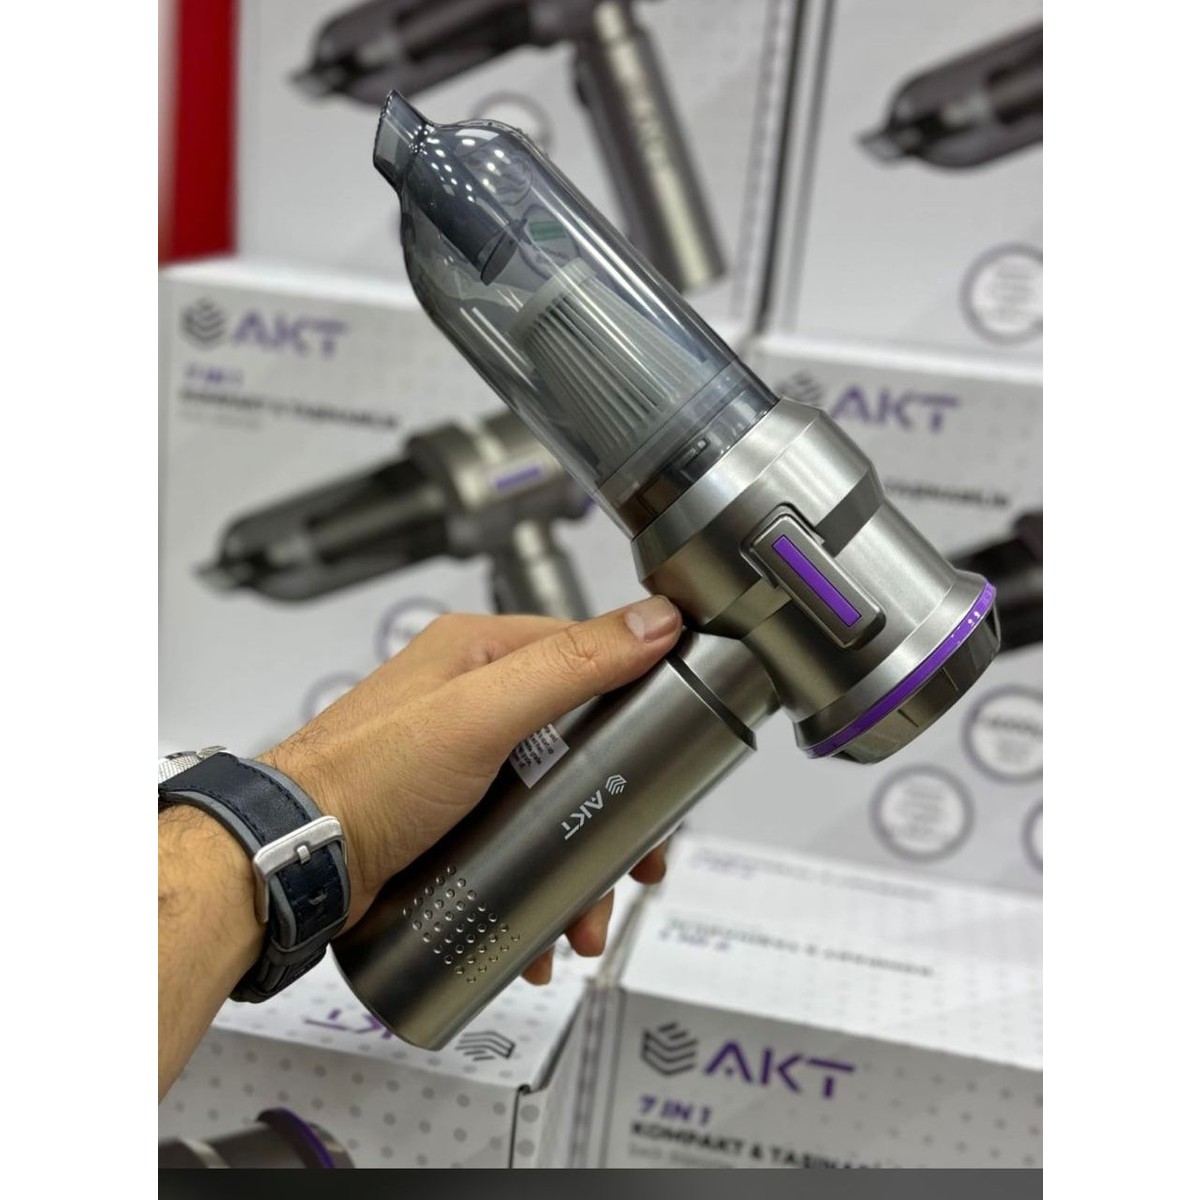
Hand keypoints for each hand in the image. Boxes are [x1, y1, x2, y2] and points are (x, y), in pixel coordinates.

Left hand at [259, 595, 681, 982]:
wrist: (292, 864)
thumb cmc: (364, 778)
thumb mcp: (479, 713)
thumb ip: (568, 666)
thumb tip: (652, 623)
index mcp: (478, 653)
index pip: (585, 657)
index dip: (636, 704)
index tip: (670, 750)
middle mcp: (471, 702)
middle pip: (576, 744)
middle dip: (612, 808)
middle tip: (635, 859)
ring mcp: (460, 763)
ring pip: (550, 801)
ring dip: (579, 859)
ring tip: (584, 916)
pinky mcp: (450, 816)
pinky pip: (515, 839)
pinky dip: (538, 880)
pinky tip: (543, 924)